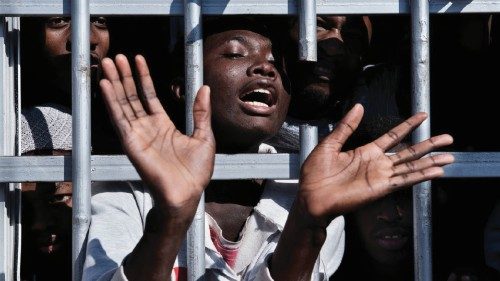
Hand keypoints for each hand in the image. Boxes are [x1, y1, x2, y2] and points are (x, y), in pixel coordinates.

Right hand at [99, 54, 214, 218]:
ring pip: (123, 103)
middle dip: (124, 76)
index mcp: (163, 125)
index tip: (138, 60)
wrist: (187, 193)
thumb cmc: (196, 171)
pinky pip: (120, 118)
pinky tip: (106, 85)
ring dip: (115, 83)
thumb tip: (205, 88)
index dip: (143, 77)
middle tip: (116, 57)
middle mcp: (148, 127)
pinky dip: (112, 101)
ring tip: (108, 63)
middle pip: (132, 96)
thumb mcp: (204, 135)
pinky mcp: (131, 143)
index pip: (149, 95)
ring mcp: (138, 134)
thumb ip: (201, 112)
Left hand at [297, 104, 453, 225]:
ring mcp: (380, 176)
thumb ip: (347, 127)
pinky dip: (420, 176)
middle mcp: (377, 163)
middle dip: (428, 144)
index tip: (423, 116)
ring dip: (430, 161)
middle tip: (448, 137)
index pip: (392, 136)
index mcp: (365, 151)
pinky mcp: (380, 188)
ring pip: (411, 166)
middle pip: (408, 151)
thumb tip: (359, 106)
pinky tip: (436, 172)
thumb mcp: (330, 144)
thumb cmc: (316, 174)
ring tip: (449, 156)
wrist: (311, 197)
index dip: (408, 126)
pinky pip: (404, 180)